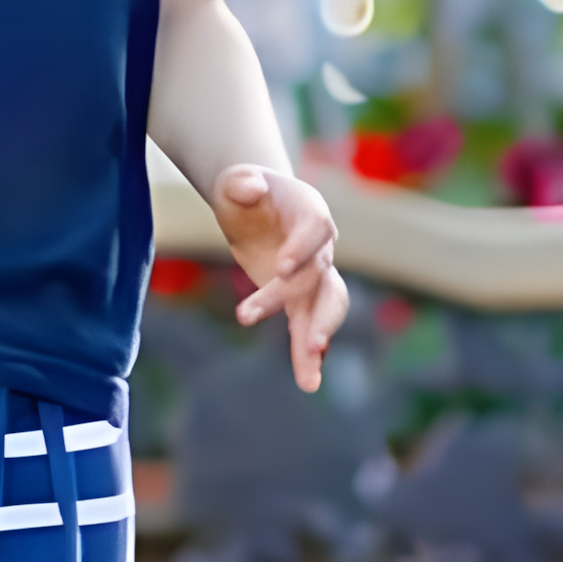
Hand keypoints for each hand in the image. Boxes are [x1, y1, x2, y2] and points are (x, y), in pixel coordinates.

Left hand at [212, 162, 346, 388]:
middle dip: (315, 310)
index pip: (316, 230)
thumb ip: (242, 182)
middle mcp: (322, 247)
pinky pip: (307, 326)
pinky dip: (308, 354)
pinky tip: (309, 381)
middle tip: (305, 340)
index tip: (281, 268)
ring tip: (310, 372)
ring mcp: (314, 276)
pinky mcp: (301, 298)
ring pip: (326, 308)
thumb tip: (250, 189)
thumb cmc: (245, 190)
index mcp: (311, 212)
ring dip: (320, 337)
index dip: (302, 248)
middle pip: (322, 279)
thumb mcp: (236, 180)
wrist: (256, 206)